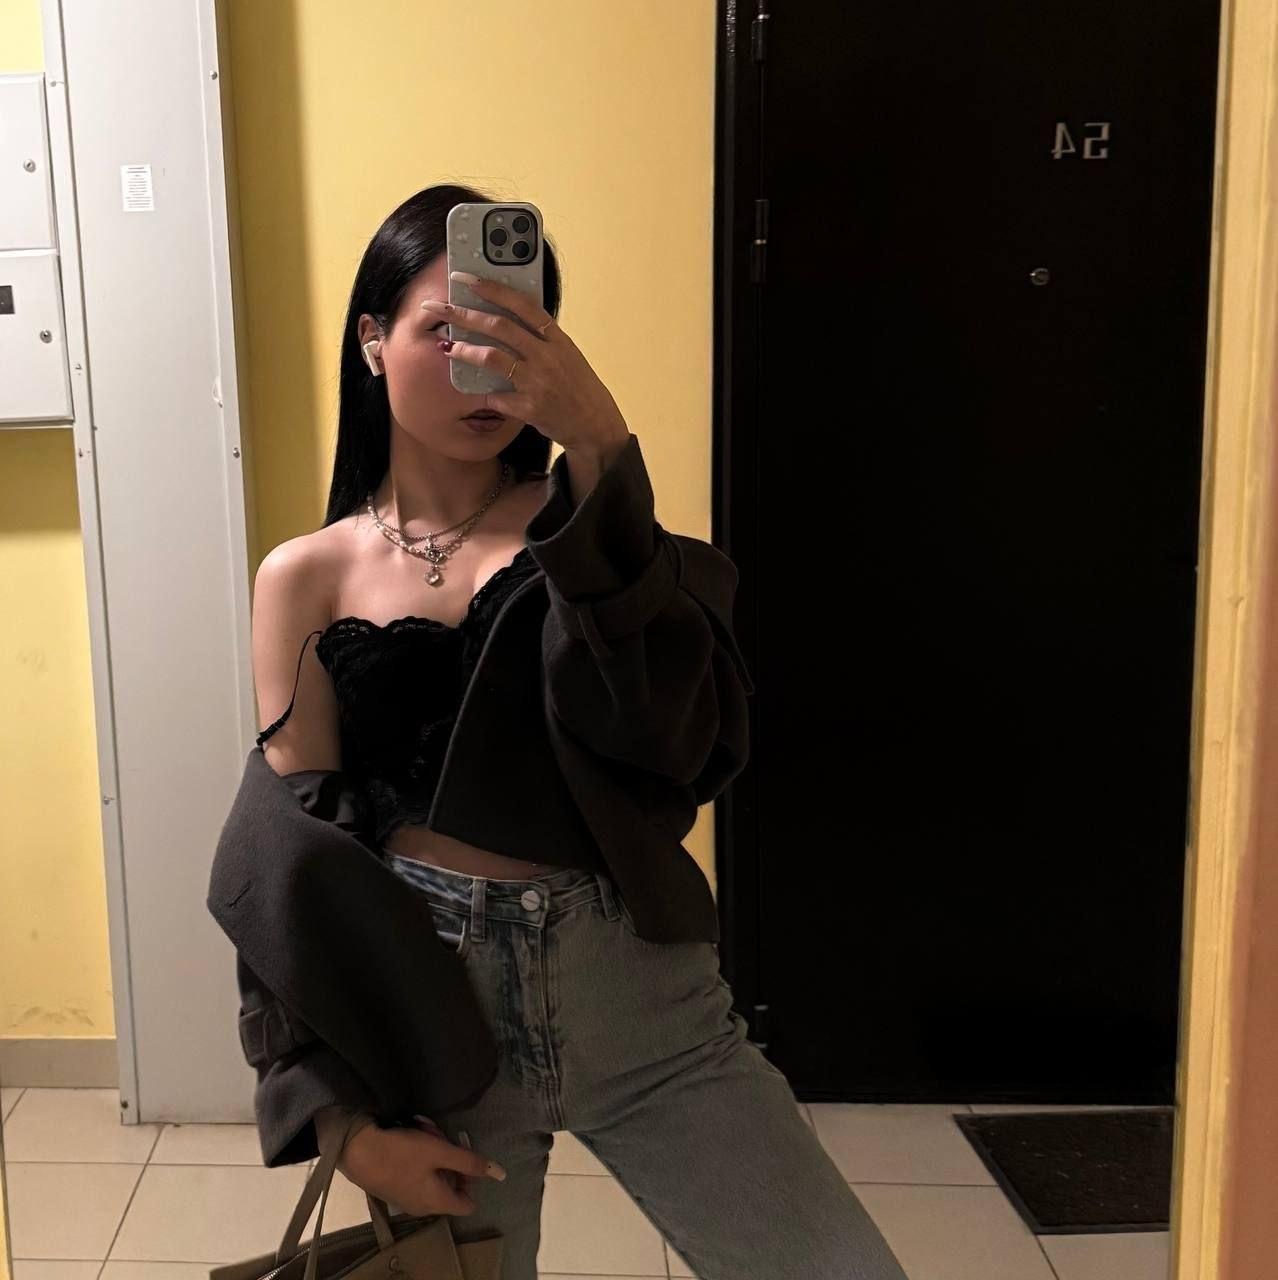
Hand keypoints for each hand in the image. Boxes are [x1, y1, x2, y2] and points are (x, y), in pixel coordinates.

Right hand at [337, 1115, 505, 1217]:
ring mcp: (407, 1197)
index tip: (464, 1155)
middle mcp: (423, 1206)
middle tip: (439, 1134)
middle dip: (450, 1155)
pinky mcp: (394, 1184)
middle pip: (450, 1183)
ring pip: (434, 1172)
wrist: (355, 1151)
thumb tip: (500, 1174)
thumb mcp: (440, 1152)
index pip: (468, 1202)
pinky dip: (419, 1152)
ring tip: (422, 1128)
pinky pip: (417, 1171)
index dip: (472, 1179)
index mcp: (438, 1202)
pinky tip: (410, 1132)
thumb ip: (470, 1162)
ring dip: (433, 1148)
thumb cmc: (401, 1153)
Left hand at [433, 272, 630, 460]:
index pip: (523, 304)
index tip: (466, 278)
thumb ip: (541, 339)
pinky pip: (497, 397)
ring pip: (492, 357)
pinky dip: (487, 394)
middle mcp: (548, 356)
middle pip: (499, 326)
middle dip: (464, 314)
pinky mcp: (530, 408)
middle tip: (438, 308)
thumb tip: (505, 321)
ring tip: (446, 347)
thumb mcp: (566, 355)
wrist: (595, 424)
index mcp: (558, 339)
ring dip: (464, 350)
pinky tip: (482, 393)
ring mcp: (539, 382)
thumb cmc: (578, 387)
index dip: (493, 289)